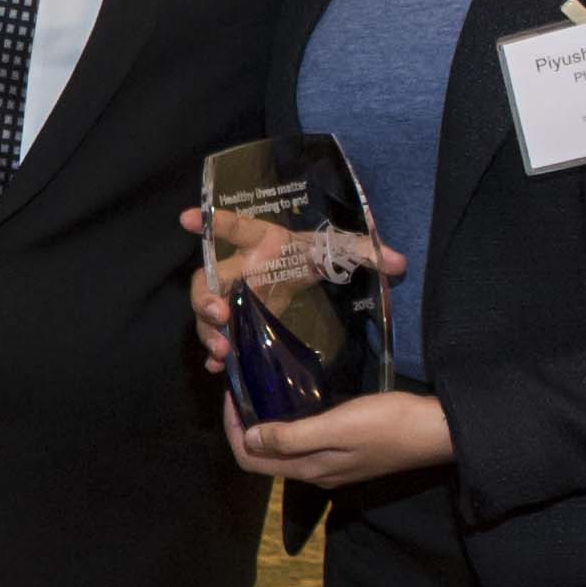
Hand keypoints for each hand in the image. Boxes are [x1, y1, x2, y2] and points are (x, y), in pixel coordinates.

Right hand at [176, 204, 406, 374]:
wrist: (313, 276)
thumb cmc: (318, 256)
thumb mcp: (340, 250)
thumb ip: (364, 253)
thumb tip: (398, 262)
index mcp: (262, 243)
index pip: (234, 228)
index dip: (211, 223)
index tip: (187, 218)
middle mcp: (240, 269)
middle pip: (207, 281)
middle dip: (205, 299)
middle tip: (218, 315)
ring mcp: (237, 299)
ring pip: (207, 314)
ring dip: (208, 331)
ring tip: (221, 351)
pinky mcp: (241, 324)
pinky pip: (219, 338)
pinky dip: (216, 353)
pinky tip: (219, 367)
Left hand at [223, 385, 453, 487]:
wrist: (438, 432)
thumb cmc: (388, 425)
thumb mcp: (337, 427)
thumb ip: (292, 437)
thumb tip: (249, 440)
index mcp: (309, 469)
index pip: (250, 460)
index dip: (232, 431)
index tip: (231, 395)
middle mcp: (316, 473)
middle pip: (263, 458)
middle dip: (243, 427)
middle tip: (240, 389)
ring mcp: (332, 465)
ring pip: (283, 451)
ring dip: (264, 426)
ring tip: (260, 392)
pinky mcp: (347, 453)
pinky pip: (303, 443)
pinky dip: (287, 426)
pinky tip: (292, 402)